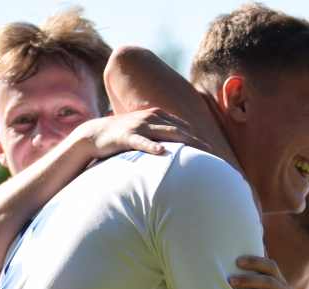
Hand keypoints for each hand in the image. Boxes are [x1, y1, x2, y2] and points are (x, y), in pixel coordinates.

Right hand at [76, 108, 206, 158]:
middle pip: (180, 130)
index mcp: (158, 115)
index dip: (198, 137)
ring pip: (165, 134)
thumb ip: (160, 135)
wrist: (95, 134)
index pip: (184, 126)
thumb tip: (175, 148)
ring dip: (183, 142)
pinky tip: (162, 153)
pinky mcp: (126, 137)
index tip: (213, 150)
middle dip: (198, 141)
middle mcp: (151, 117)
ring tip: (198, 153)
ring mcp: (139, 126)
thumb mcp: (145, 132)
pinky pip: (142, 142)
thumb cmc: (123, 136)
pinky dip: (152, 147)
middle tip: (214, 154)